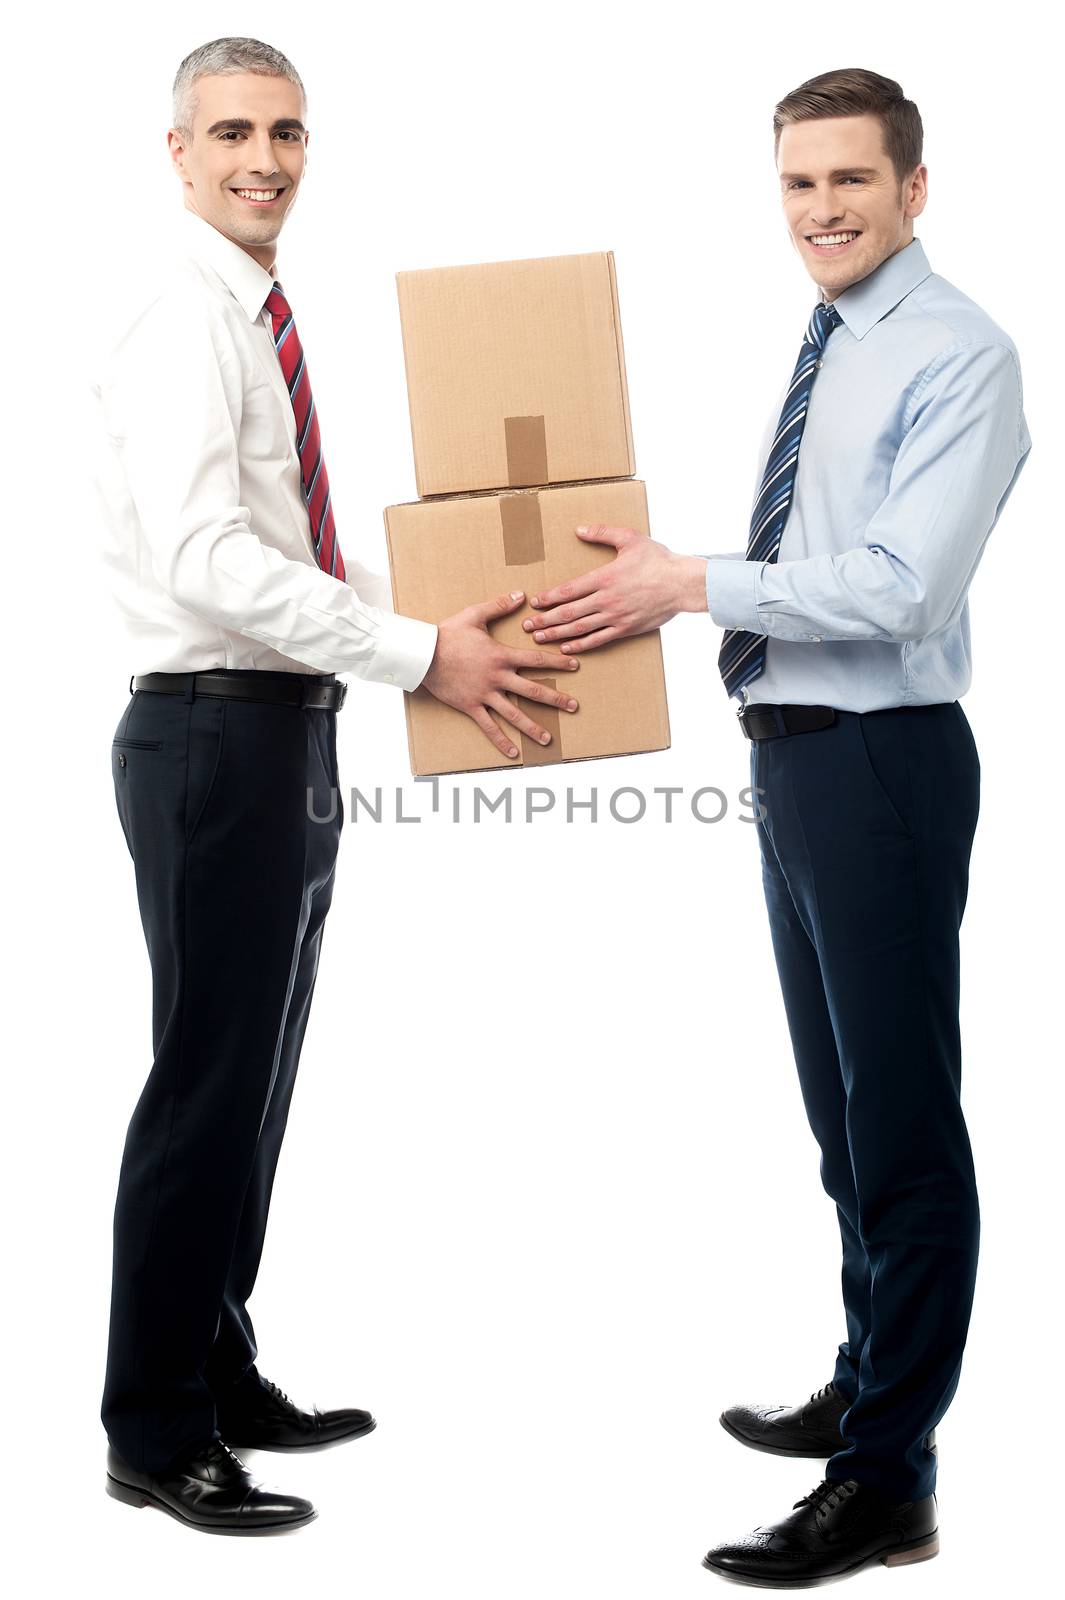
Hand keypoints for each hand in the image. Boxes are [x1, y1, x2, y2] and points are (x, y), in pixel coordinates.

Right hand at [422, 590, 580, 758]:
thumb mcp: (474, 615)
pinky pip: (489, 727)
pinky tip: (514, 754)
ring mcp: (485, 694)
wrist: (424, 654)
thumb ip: (499, 605)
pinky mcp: (471, 706)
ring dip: (533, 727)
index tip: (575, 666)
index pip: (536, 659)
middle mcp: (498, 677)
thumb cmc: (448, 633)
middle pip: (532, 690)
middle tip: (573, 707)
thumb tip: (520, 594)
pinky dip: (501, 741)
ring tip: (548, 739)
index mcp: (501, 656)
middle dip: (555, 699)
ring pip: (514, 714)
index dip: (557, 662)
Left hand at [522, 525, 707, 652]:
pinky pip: (598, 639)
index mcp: (604, 577)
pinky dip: (581, 645)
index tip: (534, 603)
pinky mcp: (626, 629)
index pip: (568, 590)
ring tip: (539, 638)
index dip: (549, 598)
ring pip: (579, 628)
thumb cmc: (658, 559)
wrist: (682, 584)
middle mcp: (606, 599)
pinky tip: (566, 648)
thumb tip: (578, 530)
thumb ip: (602, 532)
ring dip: (556, 634)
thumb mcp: (629, 538)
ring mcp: (615, 616)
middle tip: (527, 626)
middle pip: (568, 612)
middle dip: (545, 620)